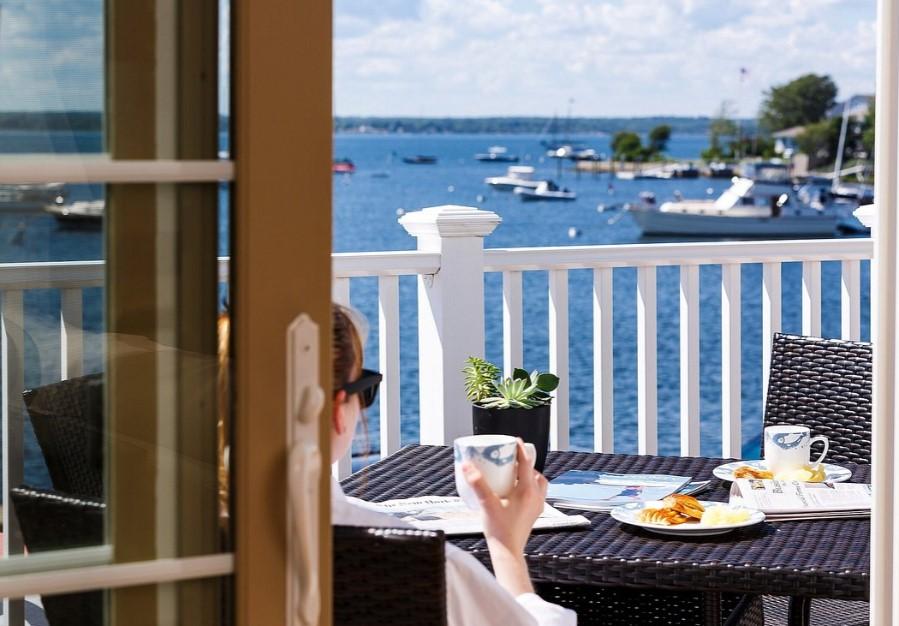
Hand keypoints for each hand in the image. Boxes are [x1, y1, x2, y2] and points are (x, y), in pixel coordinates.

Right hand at [462, 439, 546, 594]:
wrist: (508, 552)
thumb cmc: (500, 531)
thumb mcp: (487, 504)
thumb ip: (477, 484)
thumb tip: (467, 466)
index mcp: (527, 491)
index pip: (526, 463)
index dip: (520, 450)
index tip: (515, 440)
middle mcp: (536, 496)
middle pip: (534, 472)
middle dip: (524, 463)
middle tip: (510, 459)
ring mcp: (537, 505)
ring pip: (539, 483)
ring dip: (529, 475)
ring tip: (514, 474)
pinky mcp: (535, 513)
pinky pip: (537, 493)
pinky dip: (530, 486)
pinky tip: (516, 490)